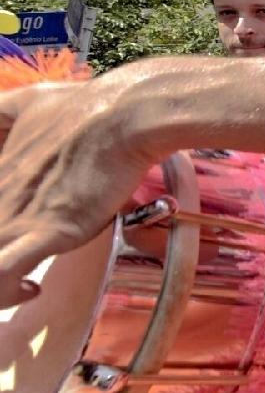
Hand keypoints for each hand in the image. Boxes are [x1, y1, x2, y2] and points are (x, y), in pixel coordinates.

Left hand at [0, 76, 162, 306]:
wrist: (125, 117)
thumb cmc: (84, 109)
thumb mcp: (26, 101)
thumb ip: (2, 109)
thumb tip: (4, 113)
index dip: (5, 219)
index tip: (18, 237)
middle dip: (4, 256)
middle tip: (22, 264)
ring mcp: (15, 217)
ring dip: (0, 290)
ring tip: (21, 287)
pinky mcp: (46, 231)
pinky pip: (2, 273)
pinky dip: (6, 292)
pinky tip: (31, 290)